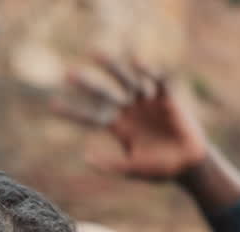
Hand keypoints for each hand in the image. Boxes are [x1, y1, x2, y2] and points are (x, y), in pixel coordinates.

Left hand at [53, 55, 208, 181]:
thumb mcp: (131, 169)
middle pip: (104, 94)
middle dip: (88, 84)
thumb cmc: (158, 169)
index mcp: (118, 127)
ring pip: (126, 81)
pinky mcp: (166, 99)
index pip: (91, 117)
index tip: (52, 105)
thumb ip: (110, 164)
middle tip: (68, 73)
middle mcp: (129, 111)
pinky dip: (148, 72)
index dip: (73, 112)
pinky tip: (137, 62)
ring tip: (95, 53)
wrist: (187, 166)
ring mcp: (147, 103)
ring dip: (111, 68)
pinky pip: (157, 82)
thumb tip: (84, 157)